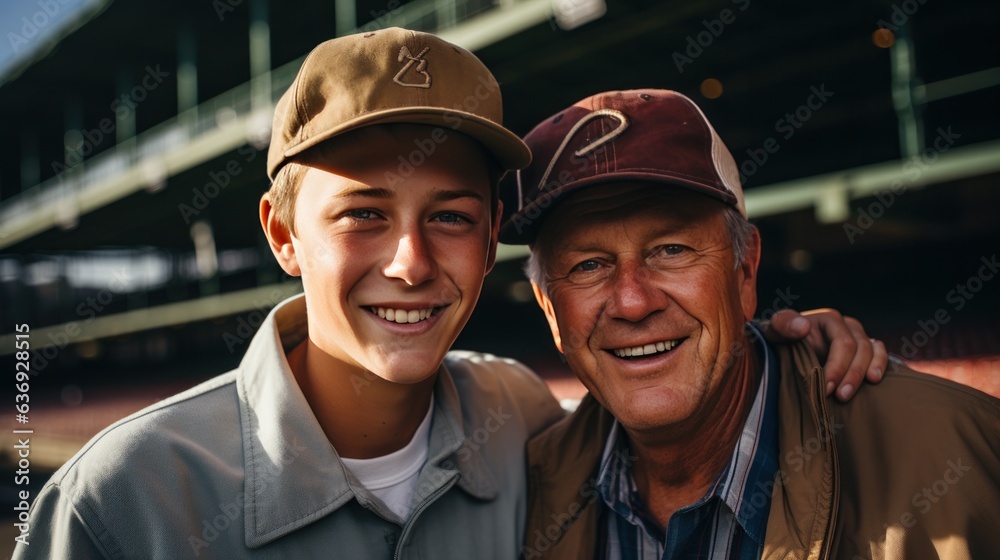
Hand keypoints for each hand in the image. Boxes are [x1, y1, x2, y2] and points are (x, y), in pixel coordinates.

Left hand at [762, 308, 886, 401]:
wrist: (788, 347)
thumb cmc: (783, 339)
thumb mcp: (776, 329)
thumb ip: (784, 324)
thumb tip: (803, 327)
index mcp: (830, 319)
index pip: (843, 343)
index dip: (837, 366)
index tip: (826, 387)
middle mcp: (848, 327)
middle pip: (860, 349)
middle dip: (851, 375)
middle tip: (839, 397)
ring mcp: (860, 337)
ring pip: (873, 352)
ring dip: (865, 374)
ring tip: (851, 394)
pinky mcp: (866, 350)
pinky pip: (881, 354)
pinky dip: (881, 366)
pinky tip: (875, 382)